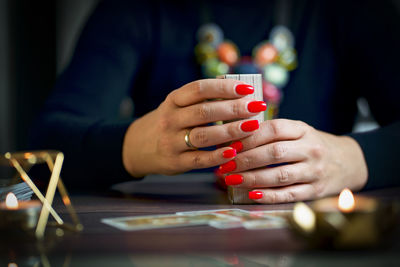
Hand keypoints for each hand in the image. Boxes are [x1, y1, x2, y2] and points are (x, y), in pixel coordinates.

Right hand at [122, 79, 265, 176]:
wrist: (137, 147)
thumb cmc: (168, 122)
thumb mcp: (177, 106)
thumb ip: (202, 99)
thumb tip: (238, 88)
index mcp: (173, 100)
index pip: (199, 89)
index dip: (224, 87)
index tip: (248, 88)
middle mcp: (170, 118)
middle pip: (204, 111)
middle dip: (234, 108)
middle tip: (257, 107)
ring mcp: (170, 141)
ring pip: (202, 135)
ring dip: (230, 130)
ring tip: (252, 127)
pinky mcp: (174, 162)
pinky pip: (198, 160)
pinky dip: (217, 156)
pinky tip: (234, 152)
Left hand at [222, 119, 367, 202]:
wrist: (348, 162)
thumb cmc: (313, 145)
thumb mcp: (298, 131)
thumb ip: (273, 132)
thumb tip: (235, 137)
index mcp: (303, 129)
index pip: (273, 128)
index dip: (249, 136)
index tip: (230, 145)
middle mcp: (311, 149)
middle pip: (274, 152)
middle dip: (245, 159)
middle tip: (225, 165)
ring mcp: (315, 171)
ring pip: (280, 175)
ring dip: (252, 178)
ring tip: (231, 179)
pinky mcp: (315, 191)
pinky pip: (289, 194)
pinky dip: (269, 195)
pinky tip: (251, 194)